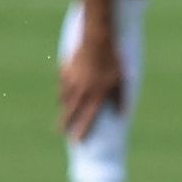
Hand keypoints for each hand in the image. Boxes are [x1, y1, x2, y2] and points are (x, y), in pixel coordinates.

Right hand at [57, 25, 121, 142]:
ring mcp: (71, 80)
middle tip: (59, 132)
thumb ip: (121, 99)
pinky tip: (63, 88)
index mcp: (96, 95)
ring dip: (63, 105)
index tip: (76, 142)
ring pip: (64, 97)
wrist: (96, 39)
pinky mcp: (65, 70)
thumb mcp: (121, 80)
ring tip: (63, 110)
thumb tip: (122, 116)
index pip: (88, 118)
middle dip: (64, 123)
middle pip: (70, 111)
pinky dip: (63, 88)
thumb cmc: (112, 60)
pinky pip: (62, 82)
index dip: (82, 131)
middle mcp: (81, 91)